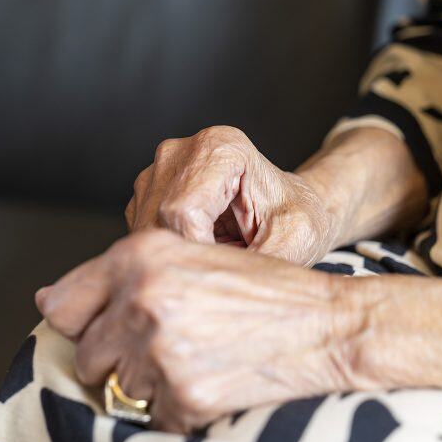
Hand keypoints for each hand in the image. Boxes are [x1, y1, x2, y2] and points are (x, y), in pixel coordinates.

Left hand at [36, 230, 358, 431]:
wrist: (325, 324)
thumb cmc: (254, 288)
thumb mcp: (181, 254)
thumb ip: (110, 275)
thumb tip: (44, 303)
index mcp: (138, 255)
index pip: (63, 305)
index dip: (83, 324)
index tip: (105, 330)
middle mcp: (142, 298)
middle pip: (87, 355)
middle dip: (118, 359)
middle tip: (169, 345)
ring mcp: (162, 349)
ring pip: (120, 389)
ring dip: (150, 385)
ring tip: (197, 358)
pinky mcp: (185, 394)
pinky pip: (154, 417)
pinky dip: (178, 409)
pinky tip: (212, 379)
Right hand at [125, 126, 336, 265]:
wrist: (293, 207)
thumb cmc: (299, 219)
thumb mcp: (294, 244)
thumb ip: (256, 264)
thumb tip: (221, 294)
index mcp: (221, 147)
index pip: (182, 212)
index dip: (197, 254)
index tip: (223, 276)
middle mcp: (181, 151)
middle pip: (157, 220)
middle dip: (185, 259)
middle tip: (220, 278)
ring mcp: (159, 169)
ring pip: (144, 229)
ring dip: (174, 257)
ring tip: (215, 264)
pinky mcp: (147, 191)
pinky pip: (142, 232)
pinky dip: (167, 252)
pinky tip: (199, 255)